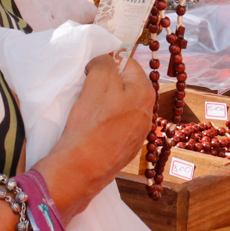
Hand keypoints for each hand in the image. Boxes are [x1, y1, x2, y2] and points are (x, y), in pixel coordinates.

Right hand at [33, 55, 154, 219]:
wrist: (81, 170)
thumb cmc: (92, 123)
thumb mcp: (98, 81)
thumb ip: (105, 63)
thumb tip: (105, 61)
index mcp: (146, 93)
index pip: (129, 63)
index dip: (108, 62)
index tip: (91, 71)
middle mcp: (148, 113)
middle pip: (125, 85)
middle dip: (106, 84)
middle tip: (87, 90)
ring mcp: (138, 133)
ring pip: (119, 105)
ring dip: (103, 103)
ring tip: (87, 110)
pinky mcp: (125, 149)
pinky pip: (115, 125)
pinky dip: (103, 122)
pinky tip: (91, 128)